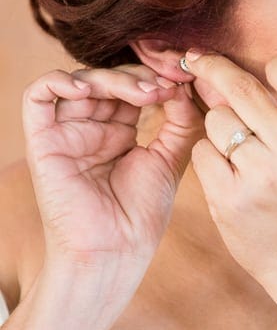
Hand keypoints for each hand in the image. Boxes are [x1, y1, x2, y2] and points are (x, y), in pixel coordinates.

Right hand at [22, 64, 202, 277]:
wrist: (115, 252)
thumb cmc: (140, 216)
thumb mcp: (169, 159)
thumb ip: (180, 121)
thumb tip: (184, 85)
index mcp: (119, 132)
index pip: (132, 87)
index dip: (156, 78)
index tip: (184, 80)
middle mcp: (90, 128)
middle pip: (109, 80)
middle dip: (140, 76)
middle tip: (166, 85)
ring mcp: (66, 133)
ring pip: (80, 82)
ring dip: (114, 79)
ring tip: (145, 93)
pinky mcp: (42, 142)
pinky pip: (37, 97)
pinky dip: (58, 82)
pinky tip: (89, 89)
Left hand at [186, 51, 276, 282]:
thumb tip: (225, 68)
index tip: (267, 64)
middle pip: (241, 91)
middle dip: (213, 70)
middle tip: (196, 60)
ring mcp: (261, 176)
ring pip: (216, 120)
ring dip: (217, 128)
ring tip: (239, 151)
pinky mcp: (231, 198)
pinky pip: (202, 152)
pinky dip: (208, 157)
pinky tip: (227, 173)